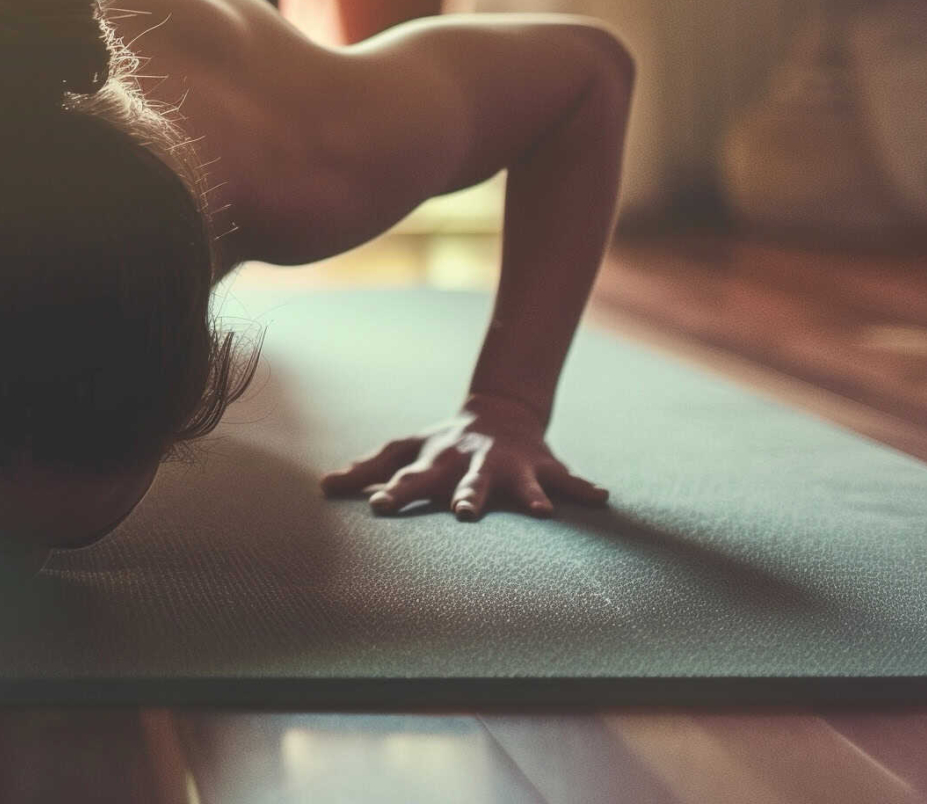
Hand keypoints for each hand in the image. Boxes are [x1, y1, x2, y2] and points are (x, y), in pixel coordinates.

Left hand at [319, 393, 607, 521]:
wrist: (500, 412)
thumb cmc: (443, 443)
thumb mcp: (406, 448)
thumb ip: (368, 468)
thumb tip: (324, 486)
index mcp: (436, 461)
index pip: (410, 478)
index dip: (393, 492)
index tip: (377, 506)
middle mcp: (473, 462)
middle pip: (467, 480)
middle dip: (468, 496)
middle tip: (464, 514)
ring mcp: (510, 464)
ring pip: (519, 482)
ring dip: (529, 495)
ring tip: (542, 514)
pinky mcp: (541, 467)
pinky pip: (566, 479)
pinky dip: (584, 488)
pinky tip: (602, 498)